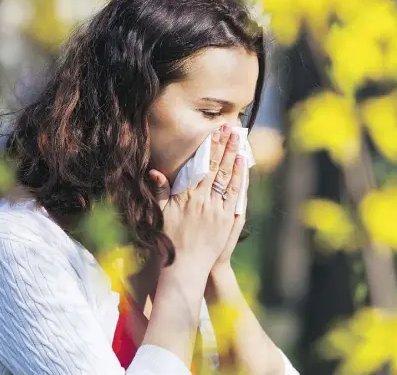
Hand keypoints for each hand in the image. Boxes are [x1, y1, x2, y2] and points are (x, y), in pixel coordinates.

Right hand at [148, 125, 245, 272]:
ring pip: (227, 177)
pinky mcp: (227, 220)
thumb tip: (155, 171)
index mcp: (186, 197)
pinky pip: (235, 195)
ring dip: (233, 156)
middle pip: (215, 167)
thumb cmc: (170, 241)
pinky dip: (239, 178)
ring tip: (237, 139)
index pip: (200, 166)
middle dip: (223, 146)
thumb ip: (160, 191)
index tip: (213, 133)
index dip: (208, 148)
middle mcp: (202, 201)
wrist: (185, 267)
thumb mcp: (160, 214)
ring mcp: (216, 210)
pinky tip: (242, 164)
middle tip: (230, 128)